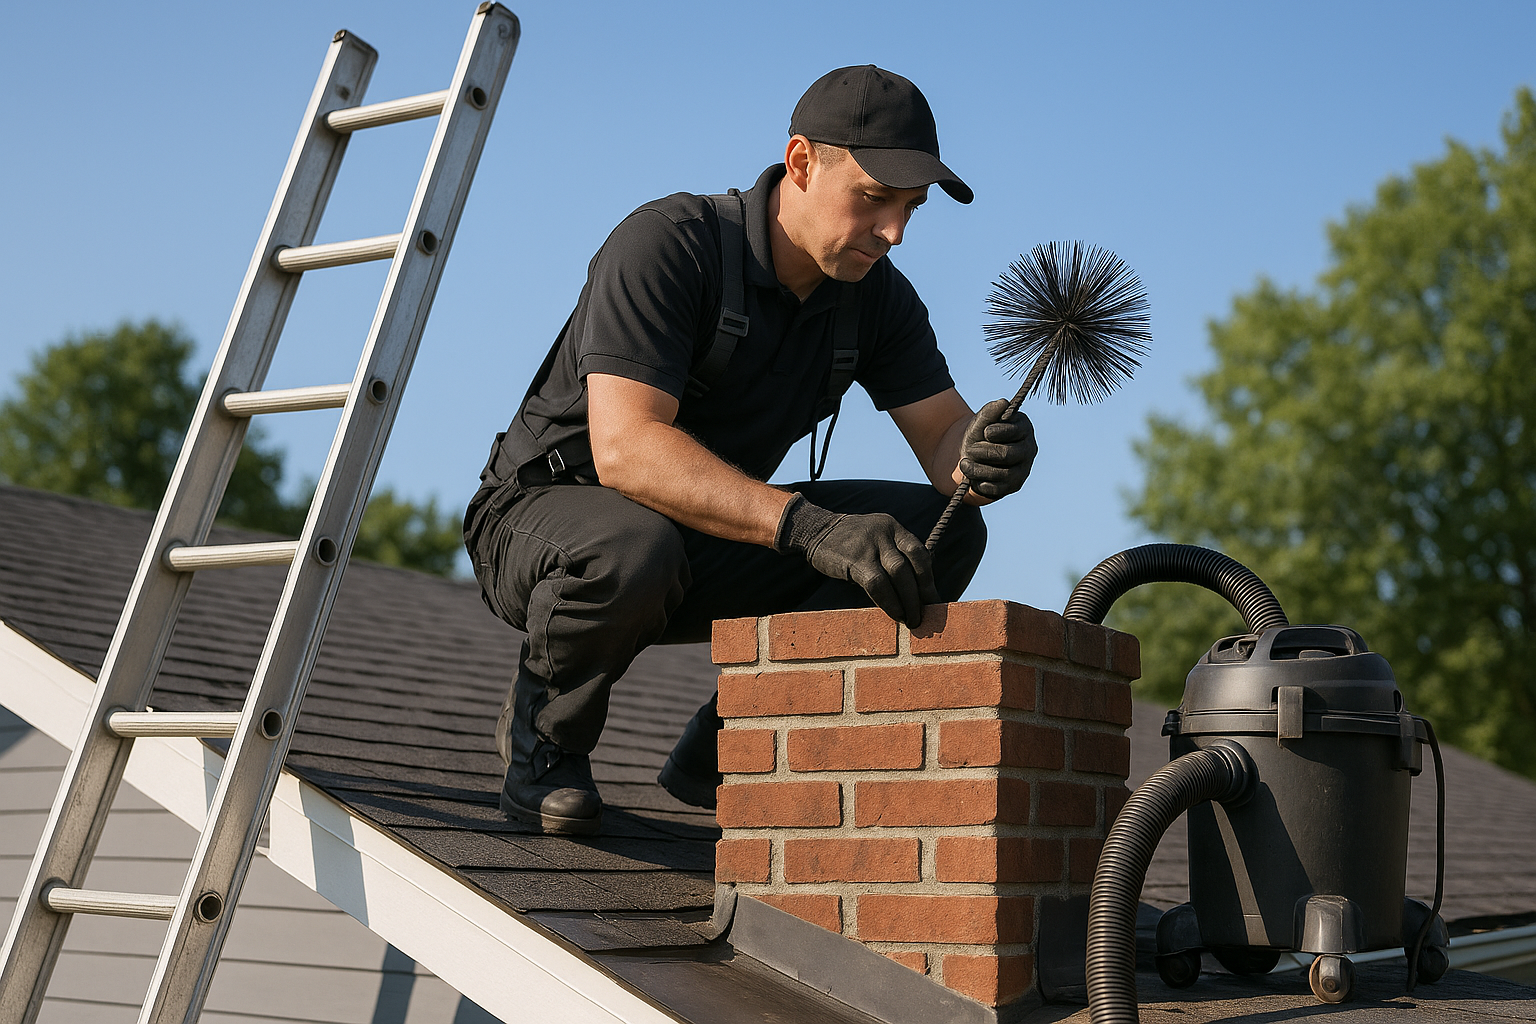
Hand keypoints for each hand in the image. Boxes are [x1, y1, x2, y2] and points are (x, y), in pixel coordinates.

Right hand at [775, 495, 939, 625]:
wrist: (816, 530)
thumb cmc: (850, 542)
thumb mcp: (876, 538)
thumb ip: (895, 555)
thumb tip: (916, 591)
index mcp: (894, 528)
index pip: (921, 554)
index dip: (929, 580)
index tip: (932, 601)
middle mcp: (886, 533)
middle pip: (912, 566)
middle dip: (921, 594)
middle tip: (923, 615)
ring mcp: (870, 545)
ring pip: (899, 575)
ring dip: (908, 601)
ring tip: (911, 619)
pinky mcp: (854, 559)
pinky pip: (877, 584)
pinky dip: (889, 602)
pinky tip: (894, 613)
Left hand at [959, 399, 1036, 499]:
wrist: (974, 454)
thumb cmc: (981, 434)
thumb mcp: (981, 422)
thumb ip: (990, 412)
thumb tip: (1003, 403)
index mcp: (1024, 428)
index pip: (1014, 432)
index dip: (998, 432)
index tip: (986, 432)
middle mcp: (1028, 449)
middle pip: (1007, 454)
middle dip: (984, 452)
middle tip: (969, 449)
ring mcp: (1023, 469)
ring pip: (1003, 474)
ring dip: (979, 469)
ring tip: (964, 464)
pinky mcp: (1013, 485)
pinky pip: (999, 489)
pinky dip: (982, 483)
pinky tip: (972, 478)